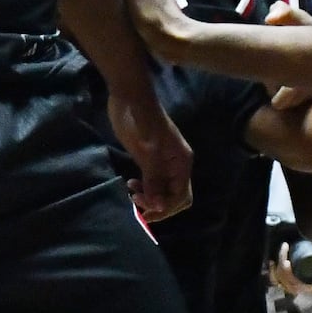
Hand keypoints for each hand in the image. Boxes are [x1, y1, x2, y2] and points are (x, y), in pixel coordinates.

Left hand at [112, 80, 193, 220]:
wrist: (129, 99)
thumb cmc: (140, 122)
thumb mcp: (147, 152)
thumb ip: (154, 180)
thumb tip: (159, 207)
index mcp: (182, 163)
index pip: (181, 197)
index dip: (165, 208)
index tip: (146, 213)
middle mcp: (177, 165)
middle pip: (174, 196)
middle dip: (158, 204)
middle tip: (137, 202)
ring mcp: (164, 162)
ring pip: (162, 190)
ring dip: (149, 197)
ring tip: (132, 192)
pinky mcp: (151, 159)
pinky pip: (153, 181)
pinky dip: (144, 188)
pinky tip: (131, 184)